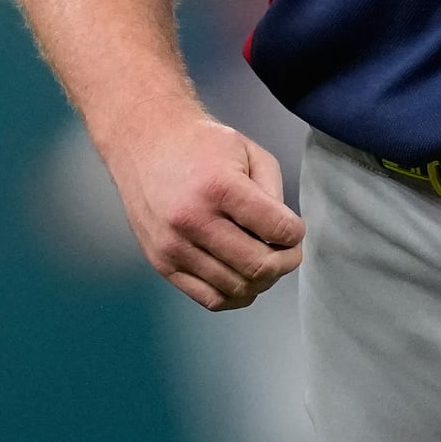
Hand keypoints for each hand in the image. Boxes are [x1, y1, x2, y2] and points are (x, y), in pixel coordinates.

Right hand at [103, 106, 305, 309]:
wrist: (145, 143)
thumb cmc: (202, 145)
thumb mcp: (249, 152)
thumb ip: (273, 192)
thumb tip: (284, 235)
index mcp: (220, 188)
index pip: (276, 229)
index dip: (296, 233)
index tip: (294, 229)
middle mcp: (194, 221)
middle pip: (258, 266)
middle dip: (285, 262)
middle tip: (288, 251)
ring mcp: (174, 247)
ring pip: (236, 289)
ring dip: (262, 281)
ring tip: (266, 261)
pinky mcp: (162, 264)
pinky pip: (209, 298)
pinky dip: (235, 295)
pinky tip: (243, 277)